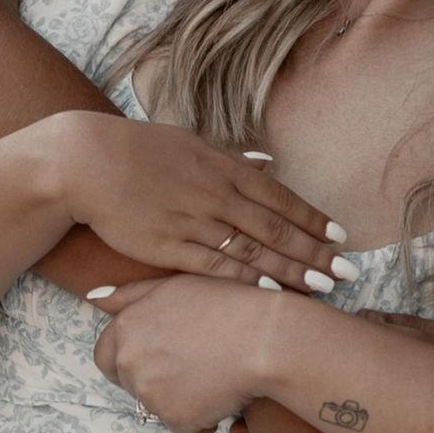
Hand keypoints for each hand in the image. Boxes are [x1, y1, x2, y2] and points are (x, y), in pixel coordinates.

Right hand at [45, 112, 344, 289]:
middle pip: (275, 227)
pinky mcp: (167, 245)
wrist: (86, 161)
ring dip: (291, 270)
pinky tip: (271, 291)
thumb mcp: (189, 141)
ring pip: (252, 250)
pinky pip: (214, 265)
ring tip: (323, 287)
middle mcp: (214, 193)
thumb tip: (266, 159)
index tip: (340, 236)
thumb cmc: (137, 149)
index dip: (311, 218)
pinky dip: (246, 278)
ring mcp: (192, 220)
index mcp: (221, 166)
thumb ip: (230, 155)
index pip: (278, 196)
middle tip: (348, 272)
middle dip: (315, 251)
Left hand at [88, 273, 273, 432]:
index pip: (105, 356)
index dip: (128, 359)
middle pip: (129, 383)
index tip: (154, 358)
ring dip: (177, 398)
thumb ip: (129, 294)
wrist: (264, 339)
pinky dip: (200, 418)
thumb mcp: (172, 285)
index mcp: (125, 329)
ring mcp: (150, 394)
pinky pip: (183, 426)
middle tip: (189, 367)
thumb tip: (93, 298)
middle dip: (152, 379)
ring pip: (156, 405)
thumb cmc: (224, 305)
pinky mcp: (175, 419)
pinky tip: (221, 396)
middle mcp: (129, 362)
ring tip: (210, 375)